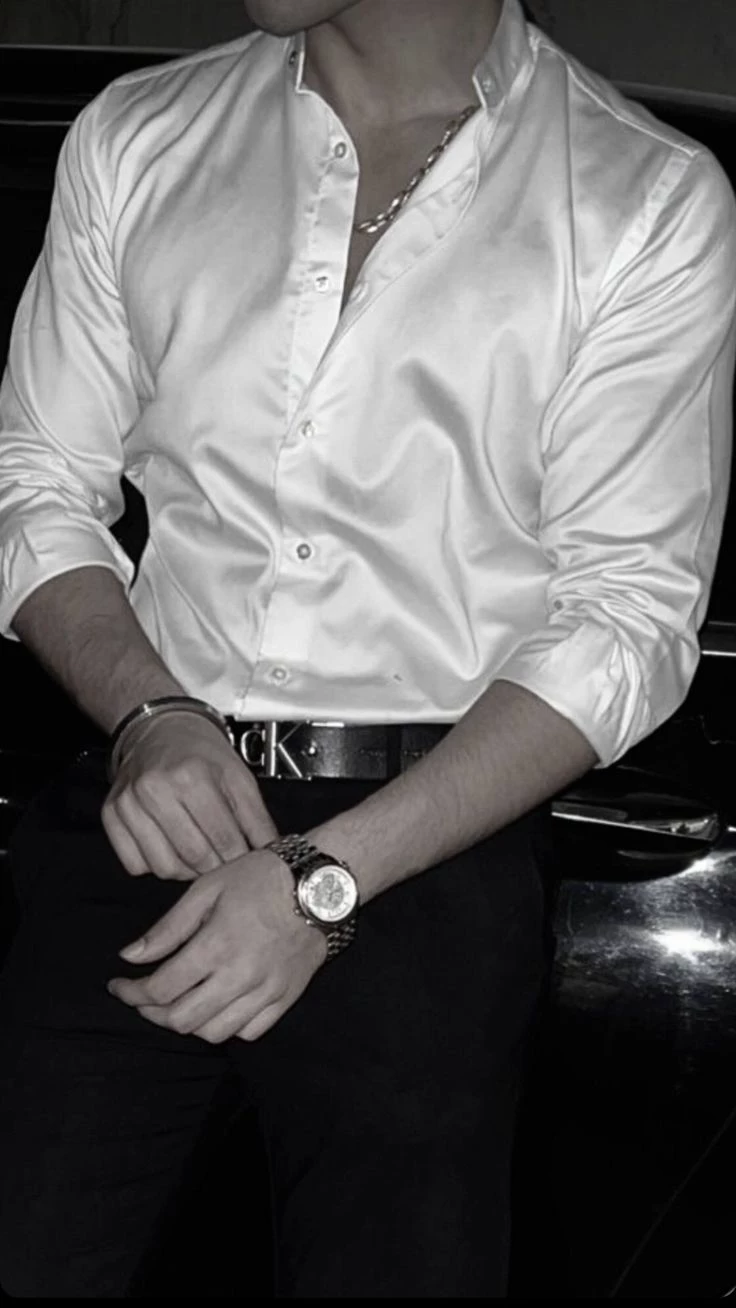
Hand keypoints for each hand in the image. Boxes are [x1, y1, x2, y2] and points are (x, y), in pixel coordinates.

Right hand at [101, 712, 278, 881]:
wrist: (160, 729)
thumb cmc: (200, 752)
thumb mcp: (238, 776)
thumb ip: (257, 817)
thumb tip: (272, 851)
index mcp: (191, 776)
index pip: (222, 839)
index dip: (238, 857)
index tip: (244, 860)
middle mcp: (155, 790)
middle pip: (193, 856)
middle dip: (215, 866)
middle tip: (223, 860)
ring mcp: (129, 804)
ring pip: (163, 867)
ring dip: (186, 870)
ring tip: (198, 852)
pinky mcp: (111, 815)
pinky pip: (135, 865)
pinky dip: (156, 864)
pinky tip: (170, 846)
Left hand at [107, 849, 326, 1042]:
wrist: (321, 885)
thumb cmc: (261, 877)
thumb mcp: (207, 889)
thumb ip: (167, 928)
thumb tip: (130, 957)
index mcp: (216, 945)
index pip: (161, 989)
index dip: (131, 992)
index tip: (119, 985)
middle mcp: (240, 976)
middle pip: (182, 1020)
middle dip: (152, 1013)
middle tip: (143, 997)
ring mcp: (266, 992)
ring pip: (214, 1033)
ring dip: (188, 1023)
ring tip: (178, 1002)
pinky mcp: (286, 998)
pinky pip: (249, 1032)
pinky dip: (226, 1027)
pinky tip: (217, 1006)